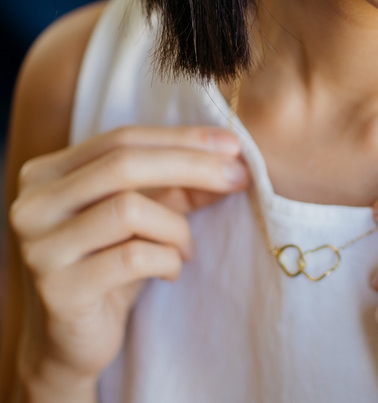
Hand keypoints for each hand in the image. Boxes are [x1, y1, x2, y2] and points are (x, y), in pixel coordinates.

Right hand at [9, 126, 248, 399]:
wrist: (73, 342)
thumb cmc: (111, 270)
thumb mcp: (148, 219)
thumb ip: (180, 187)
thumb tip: (231, 159)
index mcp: (48, 174)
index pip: (122, 139)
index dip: (182, 138)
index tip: (233, 145)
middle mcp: (34, 204)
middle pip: (123, 164)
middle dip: (192, 166)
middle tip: (239, 178)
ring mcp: (41, 247)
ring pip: (129, 209)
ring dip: (177, 228)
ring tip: (186, 249)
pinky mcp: (59, 289)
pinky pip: (133, 258)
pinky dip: (167, 261)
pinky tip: (171, 272)